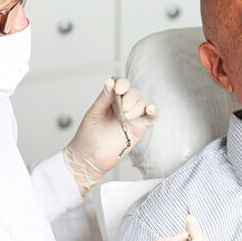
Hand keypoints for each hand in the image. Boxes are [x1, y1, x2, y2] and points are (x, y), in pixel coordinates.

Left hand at [65, 77, 156, 193]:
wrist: (90, 158)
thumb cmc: (88, 136)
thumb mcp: (93, 114)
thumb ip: (103, 99)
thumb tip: (110, 82)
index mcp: (110, 99)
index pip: (120, 84)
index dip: (122, 83)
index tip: (118, 89)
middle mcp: (123, 105)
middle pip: (133, 93)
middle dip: (130, 98)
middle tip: (123, 108)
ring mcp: (132, 116)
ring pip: (143, 103)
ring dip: (138, 106)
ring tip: (127, 116)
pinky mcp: (139, 127)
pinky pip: (151, 116)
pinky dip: (153, 111)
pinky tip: (150, 109)